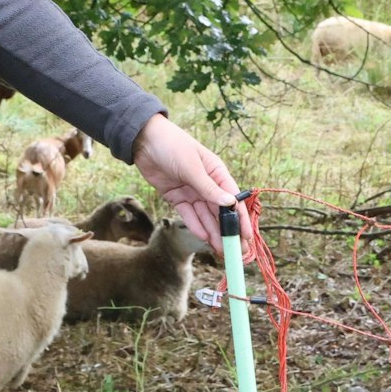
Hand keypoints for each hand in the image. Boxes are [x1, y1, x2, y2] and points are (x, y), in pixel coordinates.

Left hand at [131, 113, 251, 251]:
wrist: (144, 140)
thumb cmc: (172, 145)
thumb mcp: (192, 167)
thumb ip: (209, 188)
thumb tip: (230, 204)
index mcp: (217, 173)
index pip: (232, 199)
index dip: (240, 218)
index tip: (246, 236)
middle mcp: (207, 184)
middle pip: (219, 212)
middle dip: (227, 231)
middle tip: (235, 251)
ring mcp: (191, 192)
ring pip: (205, 216)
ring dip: (213, 233)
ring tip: (221, 251)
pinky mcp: (176, 197)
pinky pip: (188, 215)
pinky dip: (196, 226)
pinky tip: (204, 238)